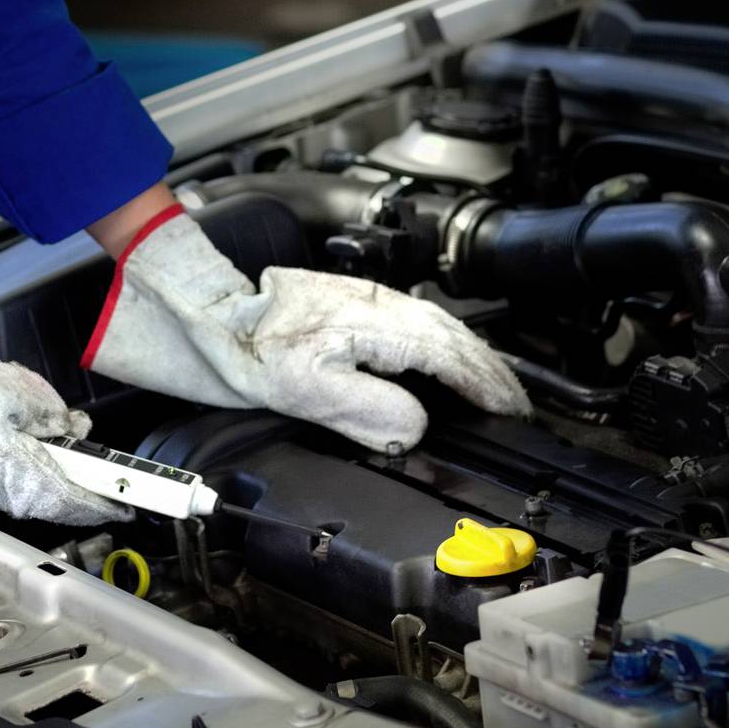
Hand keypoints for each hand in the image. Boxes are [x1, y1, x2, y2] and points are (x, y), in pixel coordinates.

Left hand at [81, 207, 531, 451]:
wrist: (213, 314)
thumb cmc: (252, 352)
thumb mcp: (311, 394)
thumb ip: (372, 413)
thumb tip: (416, 429)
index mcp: (376, 326)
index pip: (448, 357)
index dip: (483, 386)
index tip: (508, 411)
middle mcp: (380, 305)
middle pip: (453, 337)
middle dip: (488, 372)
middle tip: (515, 405)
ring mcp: (369, 298)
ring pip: (439, 324)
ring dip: (471, 357)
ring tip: (493, 385)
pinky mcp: (356, 299)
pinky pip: (418, 319)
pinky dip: (445, 342)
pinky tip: (446, 357)